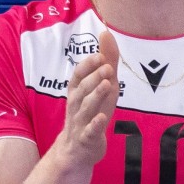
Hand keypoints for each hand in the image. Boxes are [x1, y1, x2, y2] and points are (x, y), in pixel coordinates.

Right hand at [51, 29, 119, 173]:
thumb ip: (106, 61)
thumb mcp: (101, 85)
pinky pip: (89, 132)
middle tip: (108, 68)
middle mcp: (75, 105)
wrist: (77, 150)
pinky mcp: (87, 139)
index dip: (87, 66)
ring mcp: (80, 123)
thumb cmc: (91, 112)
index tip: (99, 55)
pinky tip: (102, 118)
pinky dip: (95, 125)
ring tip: (107, 84)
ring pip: (86, 108)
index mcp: (77, 92)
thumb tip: (106, 33)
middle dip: (94, 78)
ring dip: (96, 96)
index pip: (77, 76)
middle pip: (82, 90)